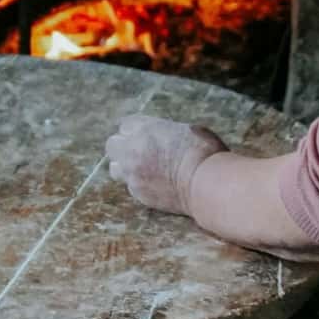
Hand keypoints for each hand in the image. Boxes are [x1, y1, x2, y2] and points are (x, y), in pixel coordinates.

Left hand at [105, 115, 227, 216]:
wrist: (206, 183)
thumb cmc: (204, 152)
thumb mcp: (185, 129)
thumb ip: (165, 131)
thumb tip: (163, 136)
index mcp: (146, 128)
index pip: (125, 125)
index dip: (135, 130)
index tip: (142, 135)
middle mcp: (133, 149)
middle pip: (112, 144)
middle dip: (122, 146)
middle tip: (137, 151)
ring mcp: (133, 172)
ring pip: (115, 167)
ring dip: (124, 166)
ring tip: (141, 169)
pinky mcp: (138, 193)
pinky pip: (129, 186)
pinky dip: (138, 184)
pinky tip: (153, 183)